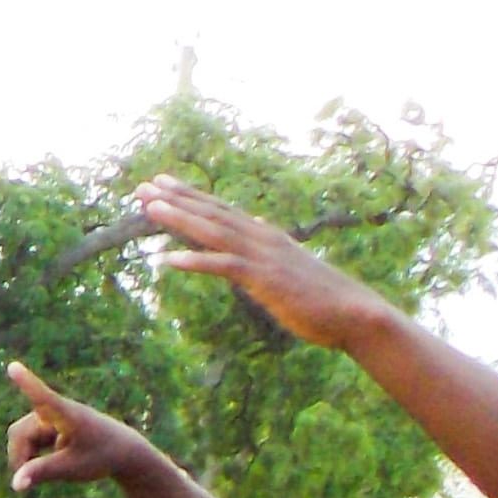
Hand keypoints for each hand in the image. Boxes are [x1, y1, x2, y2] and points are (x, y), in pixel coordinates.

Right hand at [3, 361, 150, 491]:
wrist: (121, 451)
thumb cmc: (102, 456)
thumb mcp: (72, 467)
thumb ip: (42, 473)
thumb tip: (15, 484)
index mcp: (66, 415)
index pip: (43, 397)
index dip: (26, 384)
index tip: (13, 366)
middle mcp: (55, 412)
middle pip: (20, 432)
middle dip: (19, 456)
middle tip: (26, 483)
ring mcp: (51, 417)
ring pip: (21, 437)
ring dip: (24, 457)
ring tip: (37, 476)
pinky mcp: (50, 425)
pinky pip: (28, 440)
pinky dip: (29, 455)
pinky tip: (40, 467)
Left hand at [133, 180, 394, 351]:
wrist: (353, 314)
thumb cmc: (321, 296)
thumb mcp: (288, 265)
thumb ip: (268, 246)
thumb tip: (257, 223)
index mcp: (265, 235)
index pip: (221, 210)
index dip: (190, 196)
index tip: (162, 183)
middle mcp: (262, 238)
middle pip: (212, 213)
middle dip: (176, 199)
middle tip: (143, 186)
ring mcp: (263, 257)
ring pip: (213, 232)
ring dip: (180, 218)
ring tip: (149, 207)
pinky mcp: (265, 280)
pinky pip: (224, 267)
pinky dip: (196, 261)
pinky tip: (168, 260)